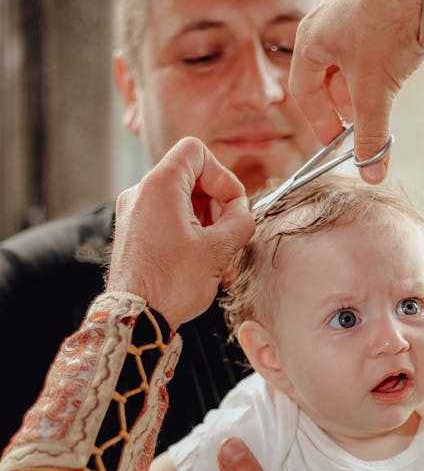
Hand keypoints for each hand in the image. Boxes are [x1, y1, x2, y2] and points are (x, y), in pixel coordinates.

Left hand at [107, 136, 253, 328]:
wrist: (136, 319)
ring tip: (219, 257)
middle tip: (229, 234)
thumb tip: (243, 212)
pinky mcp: (133, 233)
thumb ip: (240, 221)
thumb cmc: (170, 285)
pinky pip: (167, 220)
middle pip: (190, 178)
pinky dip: (189, 234)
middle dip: (216, 205)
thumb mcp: (219, 250)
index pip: (195, 151)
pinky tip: (202, 263)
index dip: (222, 175)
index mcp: (159, 186)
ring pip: (181, 202)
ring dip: (206, 223)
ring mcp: (133, 213)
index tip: (232, 205)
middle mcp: (140, 193)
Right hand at [289, 0, 423, 182]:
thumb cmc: (388, 31)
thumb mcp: (375, 94)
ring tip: (377, 100)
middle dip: (341, 104)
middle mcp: (323, 18)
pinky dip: (372, 62)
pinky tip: (393, 70)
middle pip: (322, 73)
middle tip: (359, 123)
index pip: (303, 91)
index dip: (320, 122)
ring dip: (357, 85)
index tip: (337, 141)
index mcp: (309, 38)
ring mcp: (347, 5)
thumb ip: (371, 137)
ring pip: (345, 57)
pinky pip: (364, 39)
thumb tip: (371, 175)